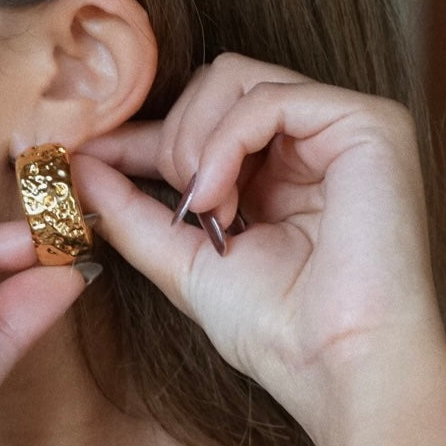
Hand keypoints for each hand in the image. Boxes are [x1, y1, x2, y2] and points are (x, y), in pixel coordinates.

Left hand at [75, 53, 445, 445]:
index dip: (142, 133)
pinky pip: (266, 98)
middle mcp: (317, 136)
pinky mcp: (369, 123)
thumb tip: (76, 165)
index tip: (91, 157)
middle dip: (174, 138)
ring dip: (195, 143)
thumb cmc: (278, 331)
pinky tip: (220, 198)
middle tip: (181, 208)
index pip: (202, 117)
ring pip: (232, 78)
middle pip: (214, 82)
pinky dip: (224, 143)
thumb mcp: (184, 260)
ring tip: (206, 210)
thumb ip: (130, 210)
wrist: (337, 368)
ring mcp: (345, 125)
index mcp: (284, 166)